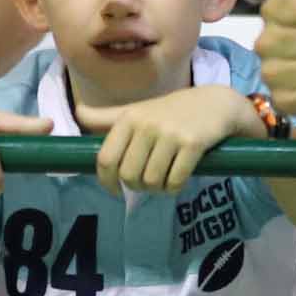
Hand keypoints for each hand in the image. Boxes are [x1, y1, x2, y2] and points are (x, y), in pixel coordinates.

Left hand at [92, 84, 252, 193]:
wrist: (217, 104)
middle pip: (129, 176)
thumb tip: (78, 113)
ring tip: (164, 180)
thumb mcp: (139, 109)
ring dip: (158, 189)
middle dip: (137, 187)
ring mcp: (170, 134)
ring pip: (152, 181)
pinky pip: (175, 181)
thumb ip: (108, 117)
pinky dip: (174, 187)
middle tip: (148, 183)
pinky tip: (178, 179)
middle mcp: (146, 124)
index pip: (105, 159)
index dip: (107, 182)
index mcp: (129, 118)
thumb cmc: (173, 111)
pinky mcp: (192, 144)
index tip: (115, 191)